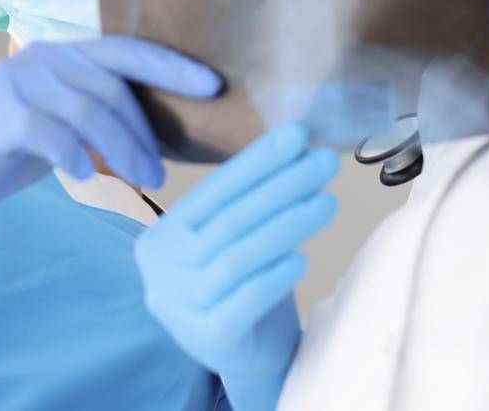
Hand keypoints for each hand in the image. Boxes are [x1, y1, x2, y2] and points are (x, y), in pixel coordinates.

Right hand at [0, 36, 220, 267]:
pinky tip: (84, 176)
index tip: (215, 85)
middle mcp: (38, 60)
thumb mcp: (57, 130)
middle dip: (144, 131)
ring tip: (140, 181)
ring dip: (121, 148)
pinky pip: (47, 131)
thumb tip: (160, 136)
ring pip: (85, 108)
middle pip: (111, 86)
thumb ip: (96, 119)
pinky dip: (72, 154)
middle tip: (161, 173)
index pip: (126, 52)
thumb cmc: (1, 158)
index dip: (172, 65)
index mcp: (61, 57)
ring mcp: (13, 85)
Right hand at [135, 124, 338, 410]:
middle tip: (324, 163)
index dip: (257, 161)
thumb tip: (298, 145)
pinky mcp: (207, 340)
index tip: (298, 135)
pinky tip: (301, 260)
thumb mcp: (234, 238)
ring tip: (326, 204)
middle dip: (282, 186)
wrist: (248, 354)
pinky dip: (273, 279)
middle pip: (229, 220)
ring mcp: (180, 307)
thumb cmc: (245, 282)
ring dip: (286, 226)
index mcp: (163, 236)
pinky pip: (243, 302)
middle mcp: (162, 271)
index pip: (213, 190)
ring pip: (237, 257)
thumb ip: (249, 201)